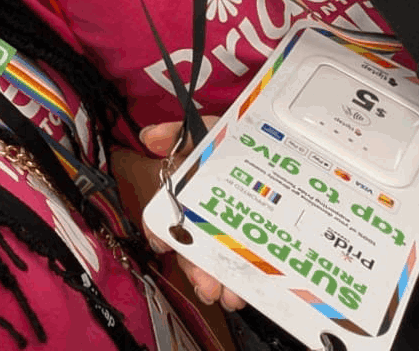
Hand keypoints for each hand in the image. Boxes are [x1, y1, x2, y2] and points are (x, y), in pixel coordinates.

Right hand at [140, 119, 245, 311]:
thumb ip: (179, 133)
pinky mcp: (252, 245)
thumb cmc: (235, 139)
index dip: (159, 230)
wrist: (278, 148)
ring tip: (229, 296)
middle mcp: (200, 217)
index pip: (163, 216)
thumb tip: (149, 137)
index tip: (163, 244)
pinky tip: (248, 293)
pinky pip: (243, 268)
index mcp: (186, 192)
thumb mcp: (208, 129)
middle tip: (206, 286)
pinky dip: (243, 283)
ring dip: (218, 283)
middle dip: (195, 269)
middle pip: (190, 248)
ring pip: (214, 264)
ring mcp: (226, 233)